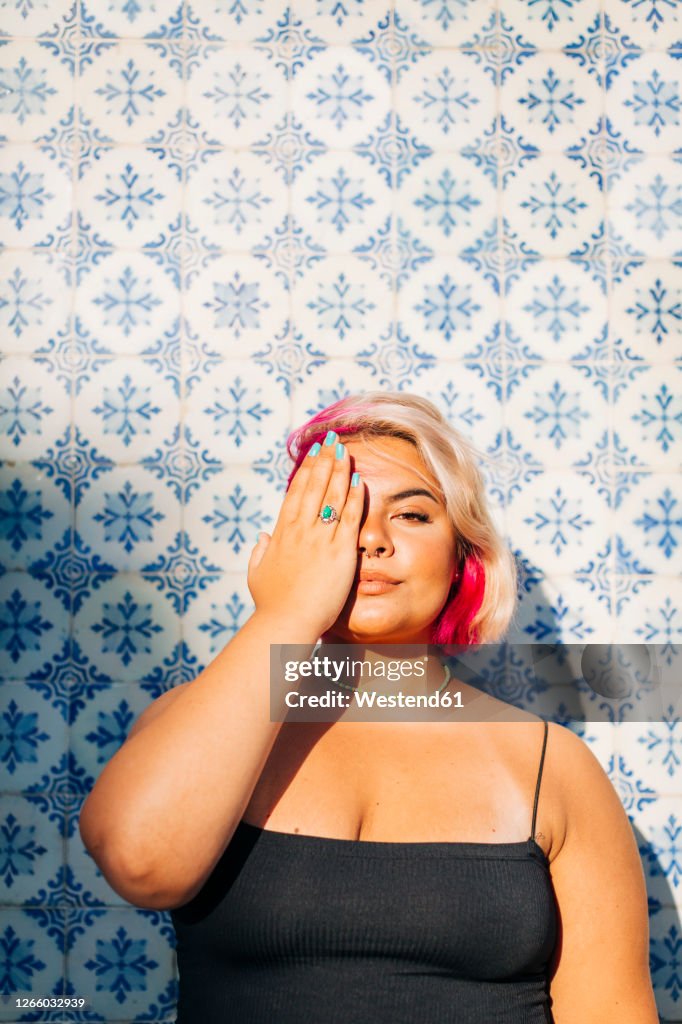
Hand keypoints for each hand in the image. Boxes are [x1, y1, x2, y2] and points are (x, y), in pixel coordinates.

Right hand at [247, 434, 363, 634]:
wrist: (286, 623)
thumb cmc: (271, 604)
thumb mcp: (257, 574)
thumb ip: (259, 553)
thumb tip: (262, 537)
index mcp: (281, 534)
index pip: (295, 493)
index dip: (306, 470)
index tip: (313, 453)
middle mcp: (300, 531)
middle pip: (314, 487)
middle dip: (324, 460)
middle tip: (332, 439)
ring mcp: (320, 540)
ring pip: (332, 497)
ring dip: (340, 471)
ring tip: (346, 450)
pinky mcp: (340, 553)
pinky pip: (350, 519)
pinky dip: (355, 498)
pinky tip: (359, 480)